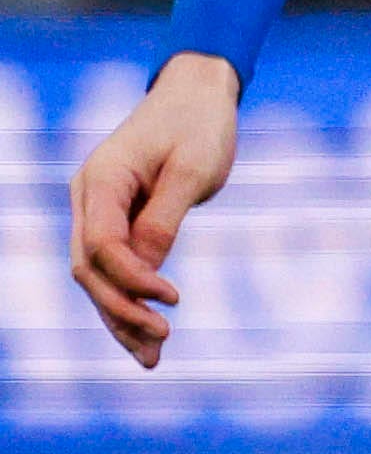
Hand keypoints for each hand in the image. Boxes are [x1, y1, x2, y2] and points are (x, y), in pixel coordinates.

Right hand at [65, 54, 238, 368]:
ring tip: (152, 359)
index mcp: (101, 180)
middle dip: (121, 311)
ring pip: (96, 275)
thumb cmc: (199, 124)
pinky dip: (128, 298)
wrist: (196, 94)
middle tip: (161, 344)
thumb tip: (148, 269)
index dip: (133, 279)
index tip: (175, 299)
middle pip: (90, 269)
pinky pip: (113, 266)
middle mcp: (88, 198)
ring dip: (120, 317)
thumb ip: (165, 217)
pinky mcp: (115, 220)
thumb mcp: (193, 168)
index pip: (102, 245)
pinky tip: (146, 335)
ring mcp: (97, 210)